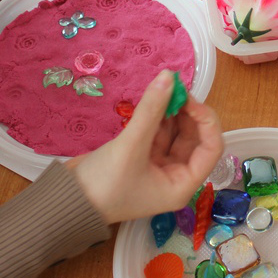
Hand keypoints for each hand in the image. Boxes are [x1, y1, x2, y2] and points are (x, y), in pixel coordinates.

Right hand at [67, 71, 222, 223]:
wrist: (65, 201)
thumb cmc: (104, 185)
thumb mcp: (130, 146)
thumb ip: (151, 110)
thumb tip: (168, 76)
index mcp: (182, 185)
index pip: (211, 149)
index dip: (206, 121)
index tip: (190, 99)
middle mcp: (174, 177)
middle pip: (194, 138)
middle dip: (188, 113)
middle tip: (174, 89)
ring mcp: (157, 167)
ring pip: (175, 133)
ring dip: (171, 112)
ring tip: (162, 90)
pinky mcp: (141, 158)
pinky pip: (157, 133)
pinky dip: (157, 117)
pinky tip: (152, 100)